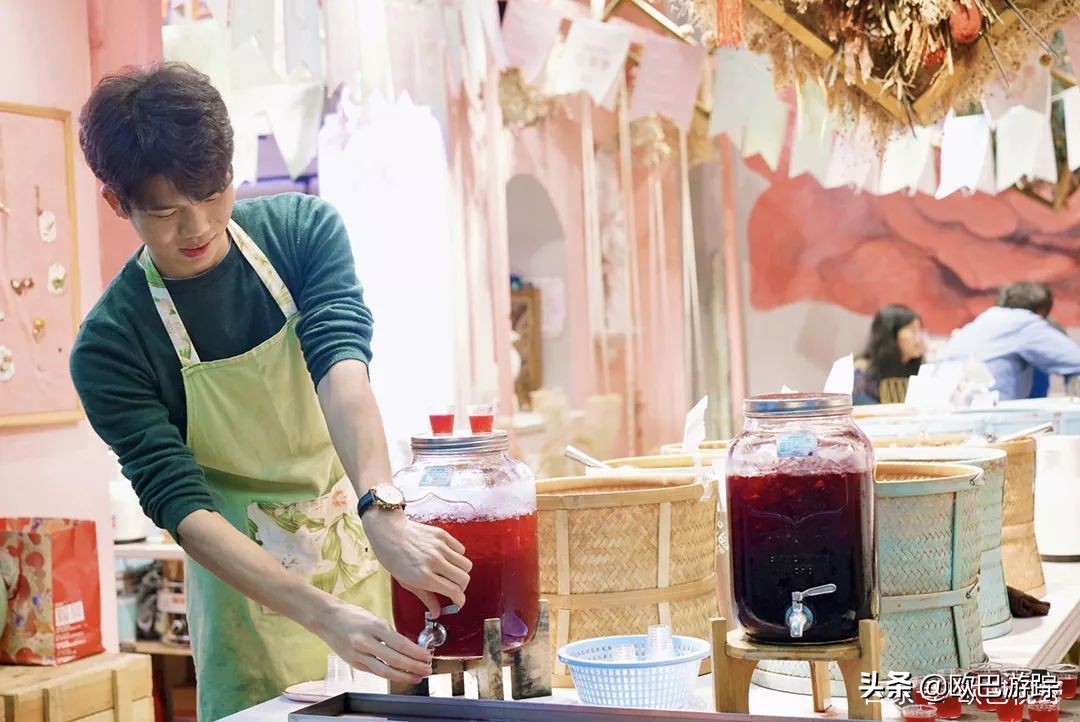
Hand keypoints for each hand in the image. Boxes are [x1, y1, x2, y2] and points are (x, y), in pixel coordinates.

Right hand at [313, 597, 432, 684]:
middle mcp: (365, 641)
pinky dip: (389, 675)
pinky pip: (375, 672)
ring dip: (404, 676)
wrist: (326, 618)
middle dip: (414, 667)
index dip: (416, 653)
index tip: (427, 656)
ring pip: (384, 671)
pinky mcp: (354, 663)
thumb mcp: (374, 618)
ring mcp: (358, 654)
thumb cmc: (351, 615)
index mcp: (374, 626)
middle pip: (395, 659)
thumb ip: (389, 633)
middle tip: (427, 669)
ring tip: (416, 676)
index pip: (400, 643)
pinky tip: (399, 676)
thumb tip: (406, 646)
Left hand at [363, 508, 471, 615]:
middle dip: (461, 588)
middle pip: (464, 579)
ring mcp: (440, 548)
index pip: (454, 592)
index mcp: (424, 576)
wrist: (389, 532)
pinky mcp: (443, 536)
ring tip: (452, 573)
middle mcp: (435, 562)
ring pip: (466, 565)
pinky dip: (458, 556)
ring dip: (462, 572)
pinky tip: (448, 558)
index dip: (459, 601)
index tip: (457, 603)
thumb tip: (437, 612)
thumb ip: (425, 598)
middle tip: (454, 588)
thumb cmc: (393, 557)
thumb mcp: (406, 582)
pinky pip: (461, 549)